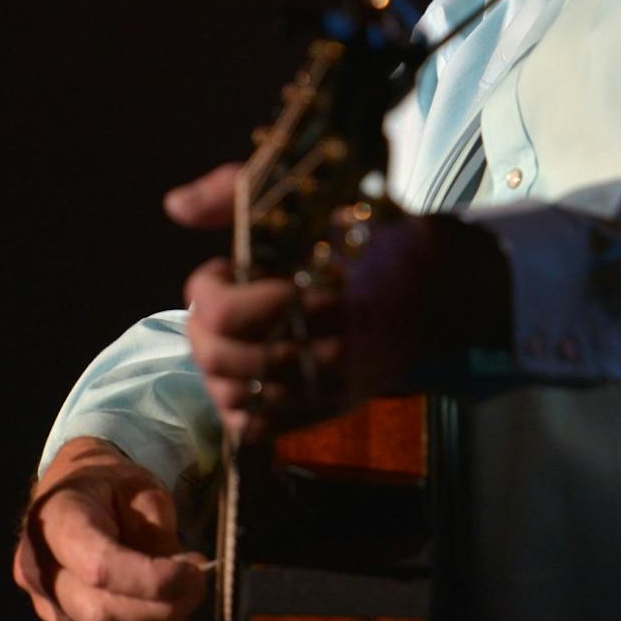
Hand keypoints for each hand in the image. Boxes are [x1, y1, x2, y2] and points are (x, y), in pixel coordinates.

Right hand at [12, 437, 206, 620]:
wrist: (72, 492)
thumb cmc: (108, 486)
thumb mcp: (140, 489)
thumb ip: (156, 533)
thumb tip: (182, 577)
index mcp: (55, 521)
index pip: (100, 566)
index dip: (152, 580)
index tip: (194, 572)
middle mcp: (38, 569)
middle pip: (101, 612)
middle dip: (161, 608)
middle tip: (197, 585)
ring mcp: (44, 604)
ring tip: (182, 599)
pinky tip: (163, 614)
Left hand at [165, 164, 510, 440]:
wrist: (444, 290)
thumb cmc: (378, 235)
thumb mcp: (317, 197)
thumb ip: (238, 193)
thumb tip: (175, 205)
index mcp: (322, 296)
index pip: (224, 313)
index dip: (209, 287)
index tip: (227, 266)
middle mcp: (323, 354)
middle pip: (217, 355)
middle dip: (205, 322)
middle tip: (221, 296)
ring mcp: (324, 391)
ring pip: (228, 394)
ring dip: (215, 358)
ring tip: (232, 330)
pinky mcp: (326, 412)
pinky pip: (254, 427)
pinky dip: (236, 399)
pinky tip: (246, 367)